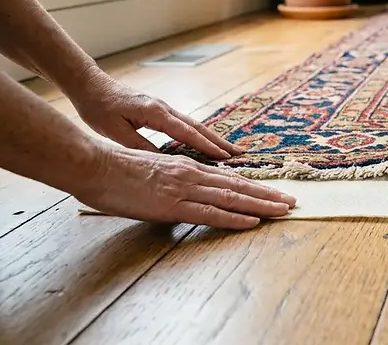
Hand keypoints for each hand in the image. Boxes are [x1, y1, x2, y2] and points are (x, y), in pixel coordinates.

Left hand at [70, 68, 243, 159]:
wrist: (90, 85)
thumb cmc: (99, 108)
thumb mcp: (115, 131)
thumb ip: (138, 146)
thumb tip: (160, 162)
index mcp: (155, 113)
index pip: (187, 132)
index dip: (207, 146)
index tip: (225, 157)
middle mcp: (164, 108)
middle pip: (198, 127)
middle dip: (219, 141)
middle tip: (239, 153)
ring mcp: (164, 108)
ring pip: (194, 125)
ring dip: (212, 138)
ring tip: (229, 151)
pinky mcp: (160, 110)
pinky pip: (185, 125)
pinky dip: (199, 135)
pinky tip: (206, 143)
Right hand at [76, 143, 295, 229]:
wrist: (95, 165)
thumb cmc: (116, 170)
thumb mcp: (152, 172)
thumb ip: (171, 182)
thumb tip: (182, 193)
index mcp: (187, 168)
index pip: (229, 180)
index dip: (254, 187)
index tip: (274, 192)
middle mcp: (192, 175)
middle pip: (238, 186)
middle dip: (268, 195)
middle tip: (292, 201)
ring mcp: (184, 189)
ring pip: (232, 198)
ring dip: (261, 205)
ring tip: (284, 210)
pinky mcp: (172, 205)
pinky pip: (210, 213)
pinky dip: (234, 217)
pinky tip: (252, 221)